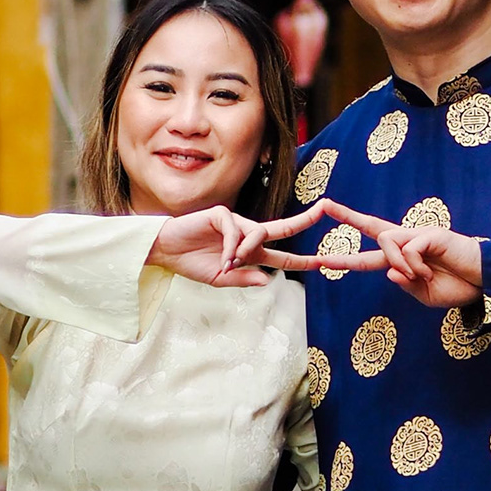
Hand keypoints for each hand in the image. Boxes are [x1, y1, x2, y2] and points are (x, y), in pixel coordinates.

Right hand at [151, 205, 382, 285]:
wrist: (166, 252)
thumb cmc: (192, 264)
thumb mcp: (221, 279)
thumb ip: (244, 278)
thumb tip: (268, 279)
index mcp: (250, 253)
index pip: (280, 256)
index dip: (300, 260)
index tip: (321, 262)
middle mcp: (246, 235)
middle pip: (281, 228)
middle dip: (303, 220)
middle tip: (324, 210)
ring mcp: (235, 223)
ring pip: (256, 233)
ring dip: (247, 251)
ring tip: (230, 264)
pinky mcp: (221, 214)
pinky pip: (236, 230)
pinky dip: (232, 246)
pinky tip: (223, 257)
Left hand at [317, 200, 483, 308]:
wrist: (486, 282)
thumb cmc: (459, 287)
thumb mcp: (426, 295)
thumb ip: (405, 285)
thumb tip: (388, 272)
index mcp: (403, 259)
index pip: (369, 255)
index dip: (345, 257)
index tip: (321, 259)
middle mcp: (408, 242)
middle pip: (372, 226)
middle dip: (346, 216)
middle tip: (323, 205)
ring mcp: (419, 235)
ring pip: (386, 240)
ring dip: (397, 263)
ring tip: (420, 276)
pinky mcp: (432, 233)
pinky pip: (407, 247)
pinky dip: (414, 265)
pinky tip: (429, 272)